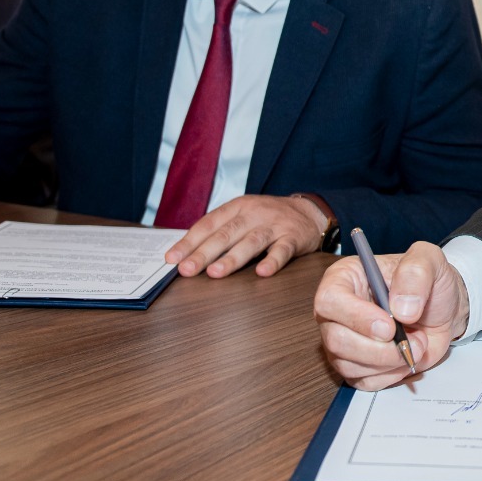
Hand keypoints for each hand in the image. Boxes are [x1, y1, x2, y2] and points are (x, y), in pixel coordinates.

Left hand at [164, 193, 326, 277]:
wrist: (310, 211)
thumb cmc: (268, 218)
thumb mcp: (243, 215)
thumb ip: (220, 230)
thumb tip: (187, 254)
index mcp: (237, 207)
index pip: (208, 224)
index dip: (189, 241)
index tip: (172, 259)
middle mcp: (254, 213)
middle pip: (226, 233)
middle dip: (204, 253)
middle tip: (187, 270)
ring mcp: (275, 225)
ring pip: (251, 241)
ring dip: (233, 258)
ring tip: (216, 273)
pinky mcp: (294, 237)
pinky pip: (282, 250)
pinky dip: (272, 261)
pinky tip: (262, 272)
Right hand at [315, 241, 470, 389]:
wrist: (443, 309)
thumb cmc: (429, 281)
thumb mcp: (429, 260)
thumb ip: (416, 273)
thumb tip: (400, 308)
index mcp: (346, 278)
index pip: (330, 300)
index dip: (356, 317)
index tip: (389, 326)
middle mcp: (338, 312)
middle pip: (336, 340)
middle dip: (377, 348)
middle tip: (409, 340)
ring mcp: (344, 341)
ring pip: (349, 365)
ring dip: (389, 361)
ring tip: (416, 343)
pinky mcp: (357, 365)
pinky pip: (364, 381)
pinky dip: (391, 374)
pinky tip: (406, 357)